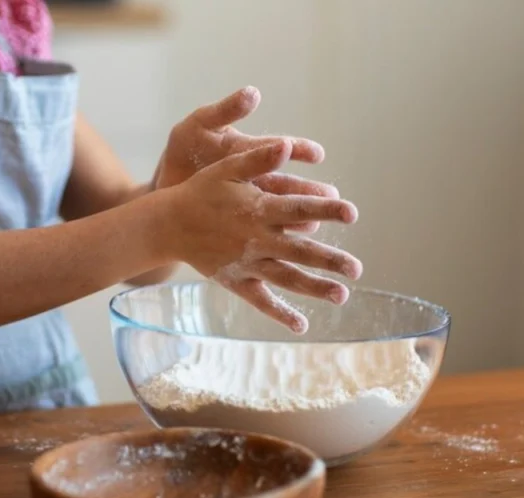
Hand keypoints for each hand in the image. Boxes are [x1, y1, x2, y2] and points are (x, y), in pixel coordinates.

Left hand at [153, 86, 337, 232]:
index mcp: (249, 151)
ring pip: (279, 211)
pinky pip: (262, 231)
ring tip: (316, 224)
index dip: (300, 150)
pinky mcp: (240, 223)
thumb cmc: (182, 152)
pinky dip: (275, 238)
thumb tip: (253, 93)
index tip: (318, 154)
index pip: (280, 149)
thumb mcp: (198, 126)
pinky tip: (288, 248)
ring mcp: (250, 202)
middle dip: (310, 191)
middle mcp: (256, 177)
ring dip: (299, 217)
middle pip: (287, 185)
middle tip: (333, 198)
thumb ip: (226, 111)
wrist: (164, 187)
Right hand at [161, 141, 361, 333]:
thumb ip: (258, 158)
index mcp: (257, 209)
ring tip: (342, 295)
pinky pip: (260, 300)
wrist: (168, 224)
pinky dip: (280, 313)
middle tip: (356, 269)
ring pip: (285, 277)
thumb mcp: (226, 168)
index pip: (299, 209)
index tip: (351, 213)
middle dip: (329, 260)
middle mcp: (255, 238)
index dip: (326, 210)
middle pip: (299, 250)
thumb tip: (288, 146)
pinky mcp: (235, 280)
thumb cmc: (201, 191)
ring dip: (314, 287)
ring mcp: (246, 263)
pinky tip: (301, 324)